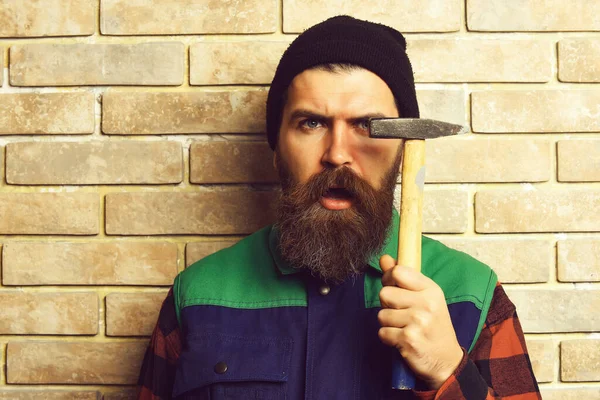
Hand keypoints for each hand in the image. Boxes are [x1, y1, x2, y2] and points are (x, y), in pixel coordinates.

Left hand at [378, 254, 462, 389]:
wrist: (447, 360)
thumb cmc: (434, 325)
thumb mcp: (425, 298)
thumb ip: (403, 277)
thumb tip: (384, 258)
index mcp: (431, 289)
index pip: (399, 271)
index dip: (389, 279)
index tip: (394, 288)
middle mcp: (426, 304)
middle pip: (384, 293)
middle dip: (387, 305)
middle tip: (401, 313)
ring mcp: (418, 322)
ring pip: (381, 315)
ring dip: (388, 324)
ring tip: (404, 328)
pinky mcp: (408, 340)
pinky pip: (382, 333)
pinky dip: (388, 338)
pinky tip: (402, 340)